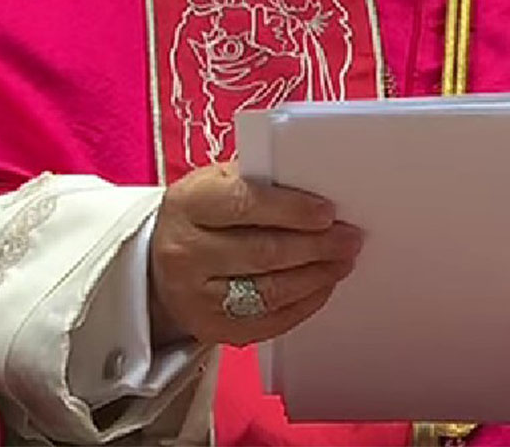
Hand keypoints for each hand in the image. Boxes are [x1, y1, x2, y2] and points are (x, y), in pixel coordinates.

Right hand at [149, 161, 362, 345]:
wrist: (159, 263)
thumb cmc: (205, 213)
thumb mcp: (220, 182)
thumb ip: (262, 181)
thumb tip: (319, 184)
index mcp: (190, 204)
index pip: (245, 204)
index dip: (292, 209)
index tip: (328, 212)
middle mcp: (186, 253)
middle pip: (263, 253)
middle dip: (316, 246)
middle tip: (350, 239)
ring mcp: (195, 297)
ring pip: (268, 292)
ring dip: (316, 277)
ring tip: (343, 261)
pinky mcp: (210, 329)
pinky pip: (267, 322)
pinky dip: (303, 305)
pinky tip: (322, 287)